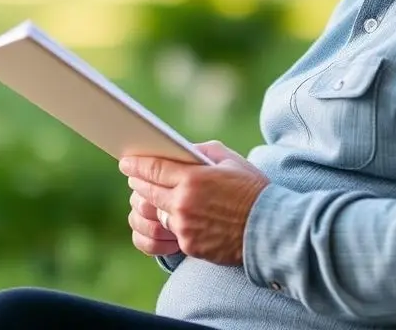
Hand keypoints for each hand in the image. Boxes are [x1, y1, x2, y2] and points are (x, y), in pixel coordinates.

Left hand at [119, 141, 269, 265]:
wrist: (270, 230)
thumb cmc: (253, 191)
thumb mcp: (232, 161)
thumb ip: (205, 151)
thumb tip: (186, 150)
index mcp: (193, 179)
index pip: (154, 169)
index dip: (137, 164)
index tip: (125, 161)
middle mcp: (183, 204)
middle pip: (149, 191)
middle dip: (139, 182)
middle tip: (134, 175)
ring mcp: (184, 228)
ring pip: (158, 213)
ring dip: (154, 203)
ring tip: (155, 195)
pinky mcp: (189, 246)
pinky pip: (173, 231)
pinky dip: (174, 221)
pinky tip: (180, 214)